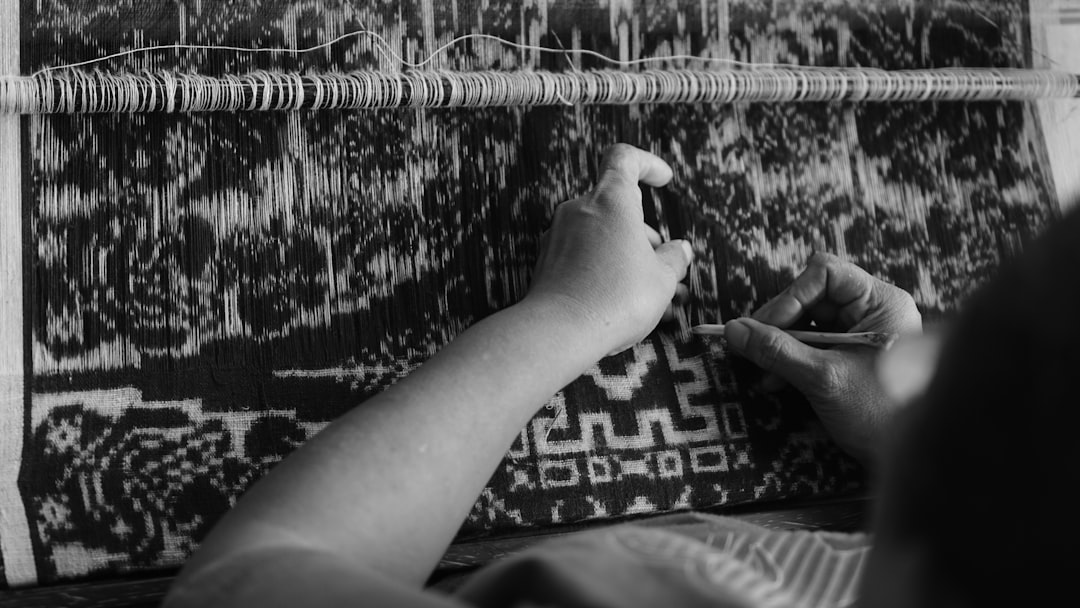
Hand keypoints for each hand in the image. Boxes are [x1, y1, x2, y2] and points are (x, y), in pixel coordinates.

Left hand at [524, 144, 693, 356]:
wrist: (560, 331)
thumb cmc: (615, 298)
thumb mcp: (662, 279)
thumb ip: (675, 259)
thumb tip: (680, 250)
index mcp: (610, 200)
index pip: (624, 158)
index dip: (646, 163)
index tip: (662, 179)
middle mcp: (579, 209)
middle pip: (617, 208)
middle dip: (644, 234)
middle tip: (666, 267)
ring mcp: (558, 235)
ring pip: (601, 236)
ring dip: (627, 257)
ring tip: (652, 294)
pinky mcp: (547, 261)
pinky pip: (582, 257)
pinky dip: (604, 270)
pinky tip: (621, 303)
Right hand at [722, 253, 921, 466]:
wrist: (908, 461)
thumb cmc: (877, 415)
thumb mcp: (822, 378)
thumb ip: (776, 351)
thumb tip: (732, 330)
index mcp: (881, 303)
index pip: (825, 274)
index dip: (790, 296)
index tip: (765, 326)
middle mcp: (874, 311)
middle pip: (811, 296)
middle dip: (780, 324)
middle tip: (752, 347)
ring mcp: (862, 333)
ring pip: (807, 322)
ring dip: (780, 345)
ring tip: (763, 371)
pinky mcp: (851, 355)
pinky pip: (812, 344)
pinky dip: (791, 359)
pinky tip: (775, 381)